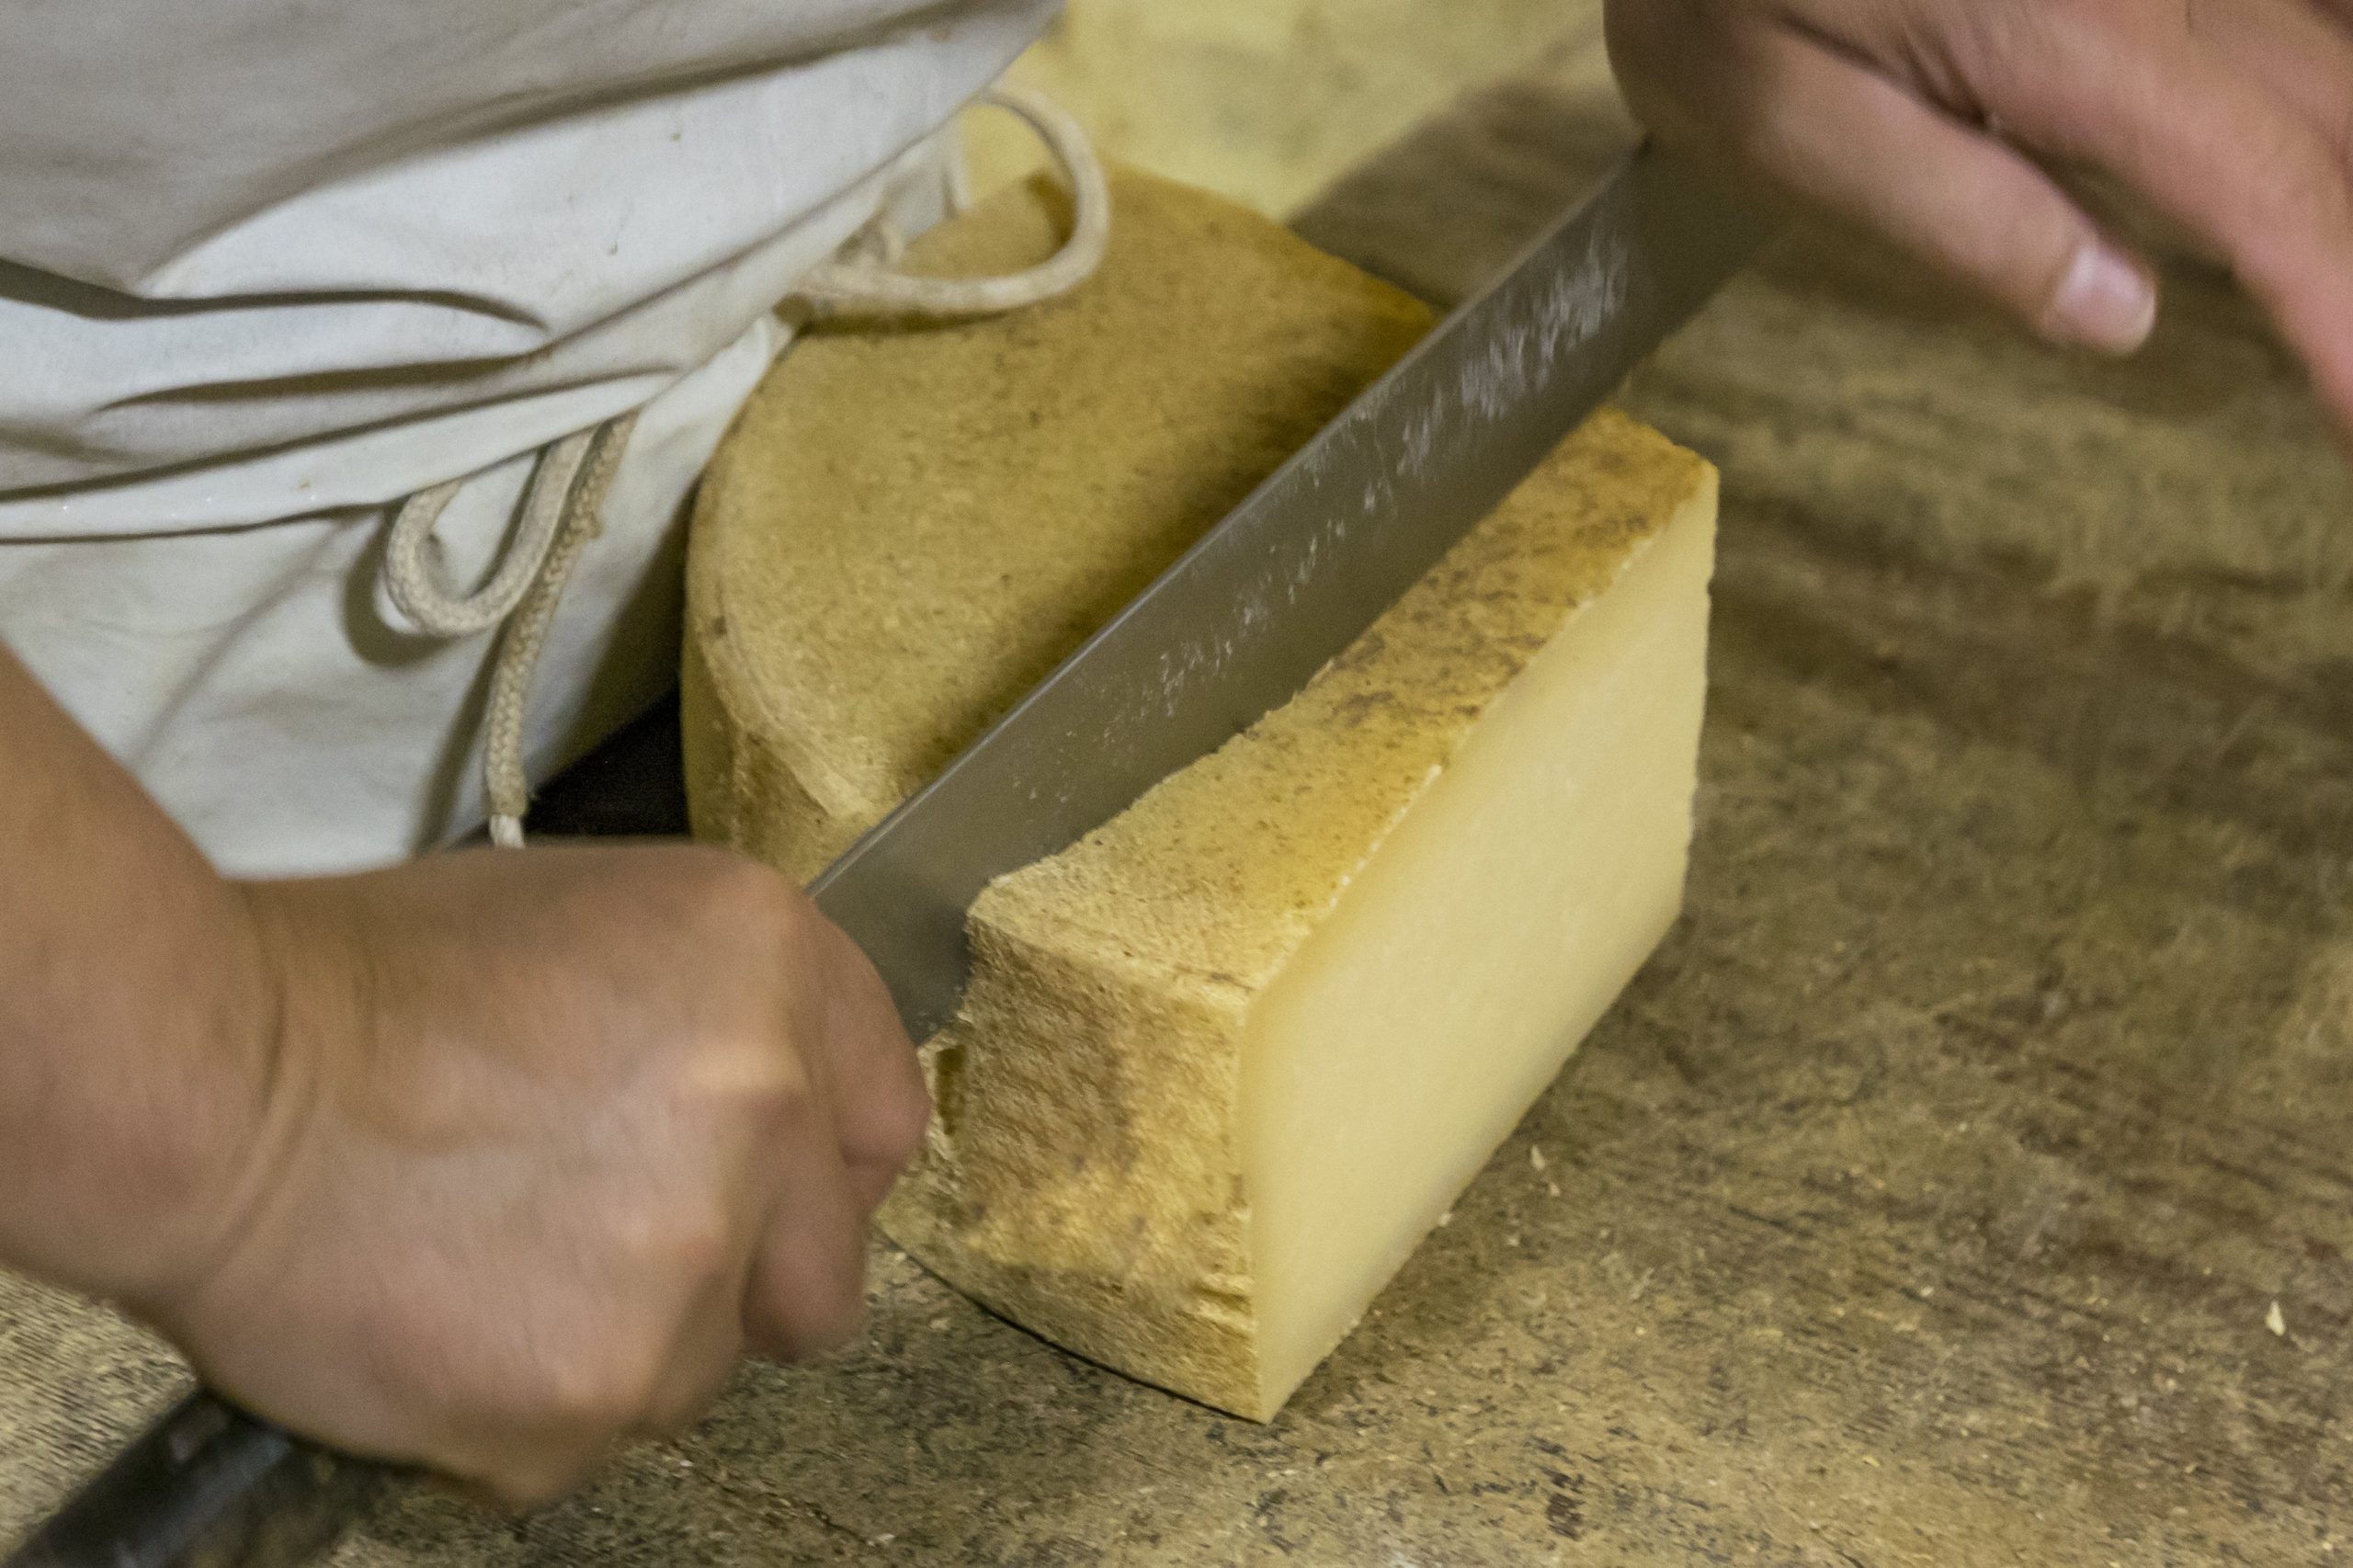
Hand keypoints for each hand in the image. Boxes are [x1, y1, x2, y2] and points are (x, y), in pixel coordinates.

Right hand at [141, 845, 926, 1507]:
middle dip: (740, 1284)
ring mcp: (691, 1260)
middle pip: (824, 1276)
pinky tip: (448, 1322)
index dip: (819, 1169)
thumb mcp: (590, 927)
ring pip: (707, 1370)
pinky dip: (528, 1408)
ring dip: (624, 1346)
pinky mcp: (598, 1390)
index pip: (887, 1120)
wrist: (212, 1089)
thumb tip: (776, 1108)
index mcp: (770, 962)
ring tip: (494, 1265)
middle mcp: (766, 1106)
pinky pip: (596, 1438)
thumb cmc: (368, 988)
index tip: (764, 1189)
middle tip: (610, 1248)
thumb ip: (720, 1022)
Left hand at [1605, 0, 2352, 424]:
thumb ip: (1961, 218)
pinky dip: (2320, 85)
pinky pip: (2281, 11)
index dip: (2342, 315)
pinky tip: (2317, 133)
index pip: (2265, 195)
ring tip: (2337, 286)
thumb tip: (2119, 316)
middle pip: (2327, 124)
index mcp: (2076, 47)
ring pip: (2328, 59)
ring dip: (2344, 172)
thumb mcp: (1790, 120)